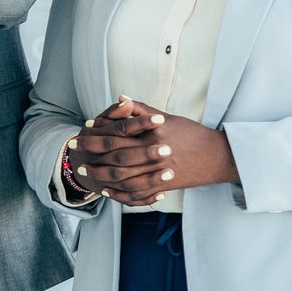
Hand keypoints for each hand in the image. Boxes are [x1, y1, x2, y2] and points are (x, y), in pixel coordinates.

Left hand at [68, 96, 239, 206]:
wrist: (218, 156)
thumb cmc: (191, 134)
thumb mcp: (168, 118)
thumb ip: (142, 110)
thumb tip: (120, 98)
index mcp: (153, 132)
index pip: (118, 132)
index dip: (97, 133)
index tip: (82, 131)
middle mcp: (154, 151)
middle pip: (115, 154)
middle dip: (92, 154)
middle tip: (74, 153)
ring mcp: (158, 170)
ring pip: (122, 176)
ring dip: (100, 174)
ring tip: (85, 171)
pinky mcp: (163, 185)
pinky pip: (136, 192)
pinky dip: (118, 192)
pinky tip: (105, 189)